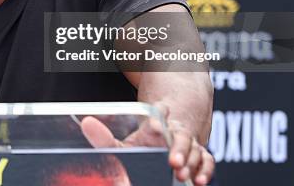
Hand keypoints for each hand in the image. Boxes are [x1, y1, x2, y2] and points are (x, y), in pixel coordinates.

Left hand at [80, 104, 214, 184]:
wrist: (167, 144)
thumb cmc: (143, 145)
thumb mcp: (124, 142)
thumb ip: (105, 137)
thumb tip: (86, 123)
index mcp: (156, 125)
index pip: (160, 114)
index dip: (158, 118)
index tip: (152, 126)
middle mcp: (175, 133)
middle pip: (181, 136)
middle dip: (178, 148)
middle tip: (171, 161)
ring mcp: (190, 146)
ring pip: (197, 150)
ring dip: (191, 161)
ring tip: (181, 173)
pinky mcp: (199, 159)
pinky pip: (207, 161)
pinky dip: (205, 170)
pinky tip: (199, 181)